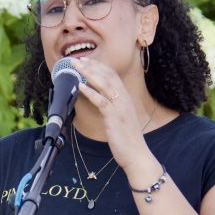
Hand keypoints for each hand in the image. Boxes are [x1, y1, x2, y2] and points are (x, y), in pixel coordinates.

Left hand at [77, 59, 151, 173]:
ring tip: (77, 67)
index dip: (99, 66)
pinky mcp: (115, 117)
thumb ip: (113, 108)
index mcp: (126, 98)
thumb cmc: (127, 140)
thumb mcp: (120, 119)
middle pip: (108, 76)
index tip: (87, 60)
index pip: (113, 75)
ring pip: (104, 84)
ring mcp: (120, 107)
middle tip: (78, 59)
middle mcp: (124, 99)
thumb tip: (101, 100)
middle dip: (92, 65)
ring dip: (89, 74)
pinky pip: (101, 101)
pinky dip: (91, 92)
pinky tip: (81, 87)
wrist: (136, 155)